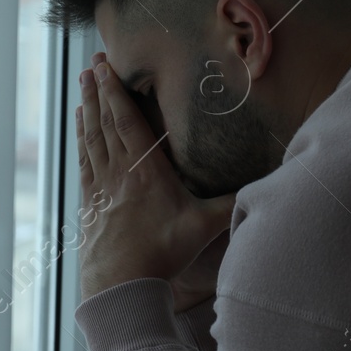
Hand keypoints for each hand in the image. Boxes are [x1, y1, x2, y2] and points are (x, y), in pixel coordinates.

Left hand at [76, 53, 235, 305]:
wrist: (120, 285)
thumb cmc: (162, 254)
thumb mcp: (204, 227)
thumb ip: (233, 203)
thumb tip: (270, 185)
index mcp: (144, 170)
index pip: (126, 120)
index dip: (116, 90)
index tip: (106, 67)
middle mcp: (118, 172)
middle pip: (104, 122)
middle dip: (99, 90)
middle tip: (91, 65)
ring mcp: (100, 188)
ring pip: (91, 139)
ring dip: (88, 110)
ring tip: (83, 87)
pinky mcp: (89, 204)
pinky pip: (84, 161)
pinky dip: (82, 140)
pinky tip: (81, 129)